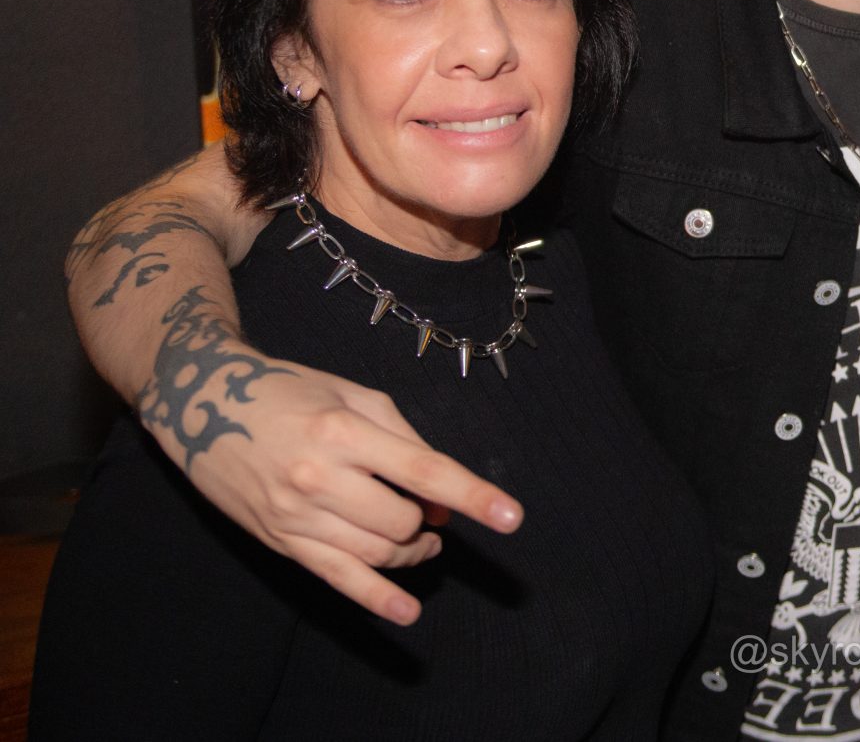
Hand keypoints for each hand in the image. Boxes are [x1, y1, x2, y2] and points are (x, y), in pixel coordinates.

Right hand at [173, 363, 521, 625]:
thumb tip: (440, 498)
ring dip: (412, 551)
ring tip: (420, 538)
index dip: (472, 496)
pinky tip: (406, 611)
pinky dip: (376, 599)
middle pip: (402, 521)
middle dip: (429, 521)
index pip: (424, 472)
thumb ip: (405, 441)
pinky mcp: (281, 541)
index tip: (511, 517)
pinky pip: (337, 579)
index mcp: (345, 433)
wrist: (203, 404)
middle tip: (433, 511)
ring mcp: (298, 515)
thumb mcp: (353, 396)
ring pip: (377, 552)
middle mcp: (321, 477)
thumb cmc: (290, 392)